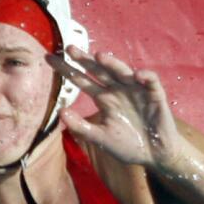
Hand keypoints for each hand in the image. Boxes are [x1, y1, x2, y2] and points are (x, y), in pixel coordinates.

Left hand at [48, 46, 187, 169]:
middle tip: (69, 48)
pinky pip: (151, 82)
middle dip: (85, 59)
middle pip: (99, 70)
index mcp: (104, 98)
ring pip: (122, 72)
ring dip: (113, 64)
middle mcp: (117, 90)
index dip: (66, 69)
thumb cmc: (127, 145)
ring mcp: (136, 90)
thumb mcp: (100, 138)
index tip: (48, 58)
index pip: (81, 80)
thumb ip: (81, 127)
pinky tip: (138, 75)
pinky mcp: (155, 95)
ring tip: (100, 56)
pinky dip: (146, 77)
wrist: (155, 155)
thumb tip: (60, 113)